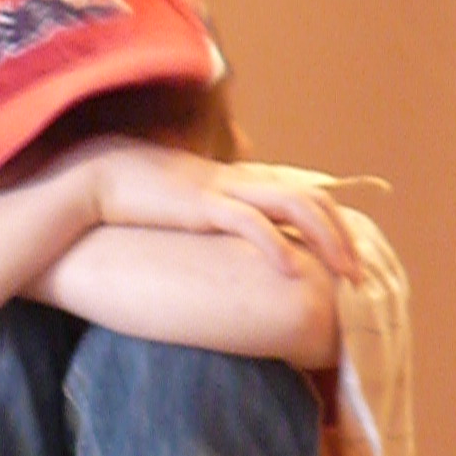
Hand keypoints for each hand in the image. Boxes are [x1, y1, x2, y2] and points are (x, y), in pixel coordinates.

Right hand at [61, 138, 362, 280]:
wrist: (94, 178)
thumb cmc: (134, 198)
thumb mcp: (183, 209)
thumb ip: (210, 220)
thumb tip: (226, 252)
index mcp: (238, 182)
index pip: (302, 195)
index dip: (333, 224)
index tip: (349, 258)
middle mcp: (240, 181)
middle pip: (312, 199)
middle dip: (343, 238)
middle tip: (361, 277)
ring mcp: (223, 190)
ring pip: (294, 205)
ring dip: (327, 240)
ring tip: (345, 273)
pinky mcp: (201, 204)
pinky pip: (249, 224)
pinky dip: (275, 246)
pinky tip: (292, 269)